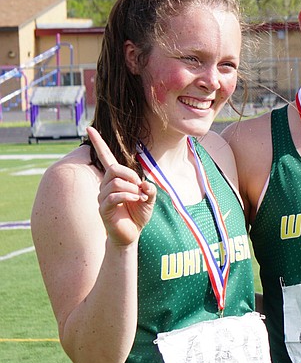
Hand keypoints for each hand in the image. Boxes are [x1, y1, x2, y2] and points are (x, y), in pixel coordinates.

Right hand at [87, 126, 155, 246]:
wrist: (131, 234)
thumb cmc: (138, 214)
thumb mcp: (149, 198)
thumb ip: (149, 188)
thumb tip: (144, 184)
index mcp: (115, 179)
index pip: (105, 157)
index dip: (98, 143)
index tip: (89, 128)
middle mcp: (105, 185)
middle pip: (114, 168)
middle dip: (131, 175)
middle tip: (140, 186)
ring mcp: (102, 197)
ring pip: (115, 182)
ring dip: (132, 188)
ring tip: (139, 197)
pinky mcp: (103, 208)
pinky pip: (114, 195)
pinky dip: (129, 196)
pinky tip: (136, 200)